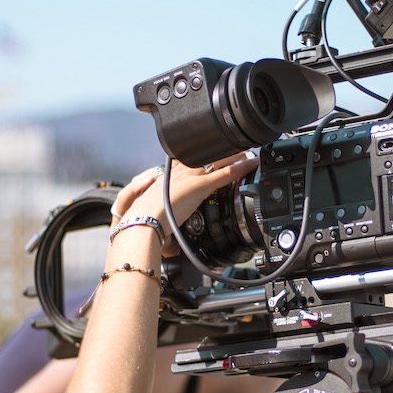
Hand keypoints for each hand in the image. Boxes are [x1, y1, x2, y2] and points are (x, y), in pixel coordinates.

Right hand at [112, 155, 257, 253]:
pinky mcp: (199, 186)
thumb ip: (164, 225)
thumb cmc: (143, 226)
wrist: (141, 225)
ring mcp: (188, 178)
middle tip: (230, 146)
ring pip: (214, 160)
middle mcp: (176, 175)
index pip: (183, 162)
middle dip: (215, 151)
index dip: (195, 157)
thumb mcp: (153, 219)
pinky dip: (240, 168)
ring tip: (245, 150)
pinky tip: (251, 164)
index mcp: (163, 180)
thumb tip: (169, 245)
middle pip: (200, 156)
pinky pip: (224, 174)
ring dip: (231, 155)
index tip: (204, 154)